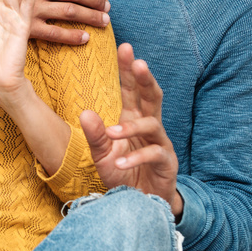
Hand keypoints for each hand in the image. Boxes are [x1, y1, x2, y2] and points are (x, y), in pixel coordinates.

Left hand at [78, 43, 182, 218]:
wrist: (140, 203)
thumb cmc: (123, 174)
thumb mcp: (101, 155)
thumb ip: (95, 136)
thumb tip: (85, 112)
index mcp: (133, 118)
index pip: (132, 89)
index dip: (128, 69)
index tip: (124, 47)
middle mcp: (149, 127)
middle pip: (152, 97)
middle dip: (145, 79)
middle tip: (139, 62)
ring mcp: (160, 144)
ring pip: (153, 125)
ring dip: (131, 127)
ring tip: (113, 133)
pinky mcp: (166, 163)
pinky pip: (154, 155)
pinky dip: (135, 158)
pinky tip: (119, 164)